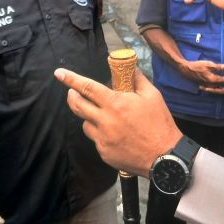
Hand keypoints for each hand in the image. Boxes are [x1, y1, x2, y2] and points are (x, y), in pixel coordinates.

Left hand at [55, 68, 181, 176]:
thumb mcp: (152, 95)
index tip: (59, 73)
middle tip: (72, 91)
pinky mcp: (104, 153)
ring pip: (85, 124)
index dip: (71, 79)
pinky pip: (96, 140)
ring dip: (89, 117)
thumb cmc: (160, 123)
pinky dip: (101, 133)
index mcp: (115, 104)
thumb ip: (137, 79)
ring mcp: (102, 139)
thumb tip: (129, 66)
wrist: (164, 157)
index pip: (87, 87)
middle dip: (71, 96)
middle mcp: (104, 121)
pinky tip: (115, 134)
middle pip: (77, 106)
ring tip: (103, 116)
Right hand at [177, 58, 223, 85]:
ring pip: (222, 87)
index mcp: (213, 79)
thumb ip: (217, 67)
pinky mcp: (207, 85)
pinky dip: (223, 85)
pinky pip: (217, 86)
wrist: (186, 70)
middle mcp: (212, 84)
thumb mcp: (207, 64)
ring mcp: (209, 85)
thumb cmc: (197, 66)